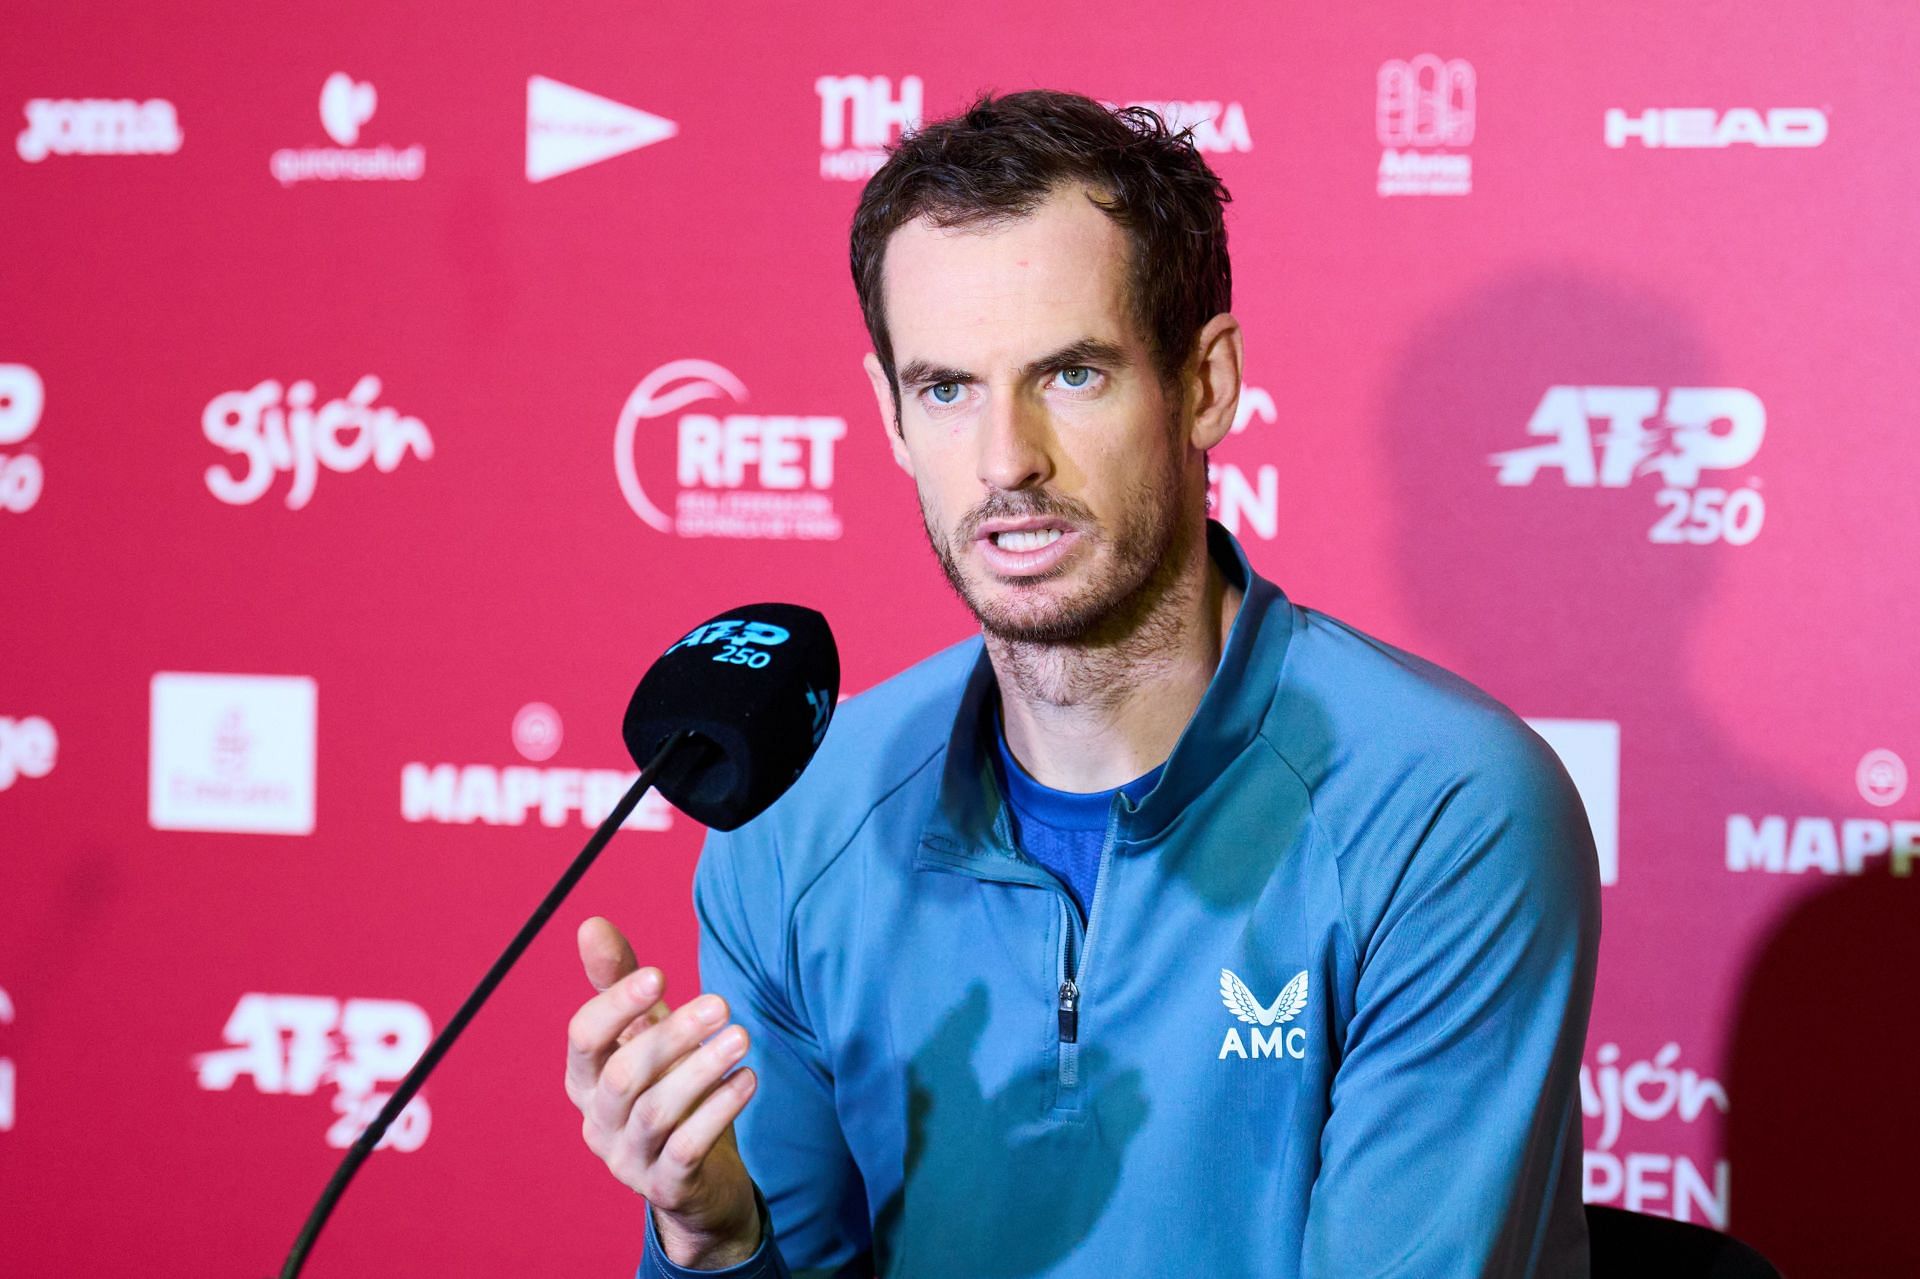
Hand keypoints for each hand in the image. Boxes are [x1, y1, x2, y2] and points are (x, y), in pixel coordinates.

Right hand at [566, 916, 763, 1268]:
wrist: (698, 1179)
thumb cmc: (667, 1089)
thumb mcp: (646, 1035)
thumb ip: (621, 983)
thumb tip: (590, 924)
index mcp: (585, 1080)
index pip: (583, 1039)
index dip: (617, 1005)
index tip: (661, 974)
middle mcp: (598, 1121)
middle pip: (622, 1075)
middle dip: (672, 1035)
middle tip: (721, 1003)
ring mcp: (629, 1159)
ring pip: (656, 1113)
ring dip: (701, 1071)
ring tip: (741, 1037)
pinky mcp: (667, 1187)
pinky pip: (687, 1149)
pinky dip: (718, 1112)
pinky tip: (748, 1080)